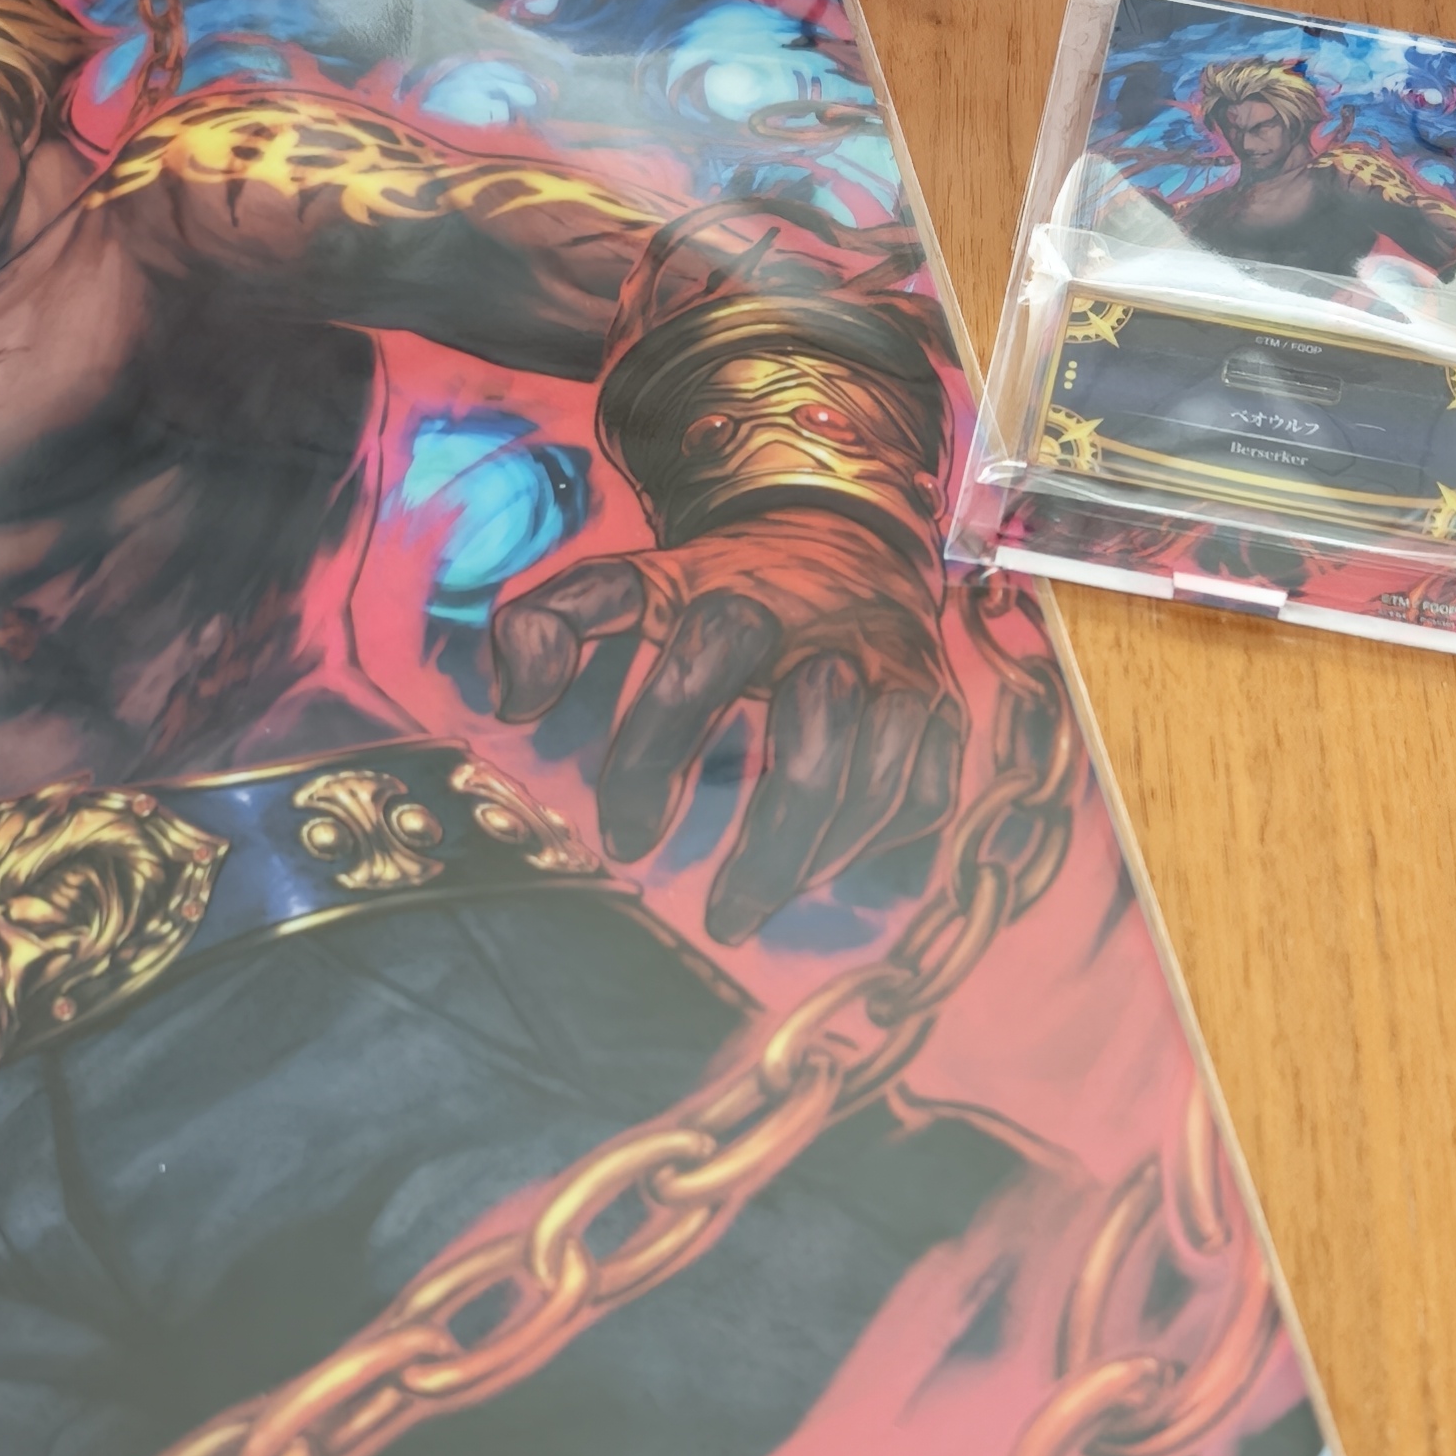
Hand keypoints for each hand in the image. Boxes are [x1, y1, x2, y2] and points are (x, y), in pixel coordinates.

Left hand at [485, 511, 959, 941]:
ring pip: (882, 775)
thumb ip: (552, 620)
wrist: (845, 537)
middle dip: (772, 840)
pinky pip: (930, 791)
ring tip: (765, 912)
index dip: (657, 749)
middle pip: (818, 739)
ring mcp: (898, 673)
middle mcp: (831, 634)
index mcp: (743, 596)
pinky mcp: (942, 708)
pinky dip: (888, 846)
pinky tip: (834, 881)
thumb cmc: (723, 586)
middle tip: (720, 919)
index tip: (625, 838)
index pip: (702, 664)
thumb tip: (512, 704)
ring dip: (825, 857)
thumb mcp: (633, 583)